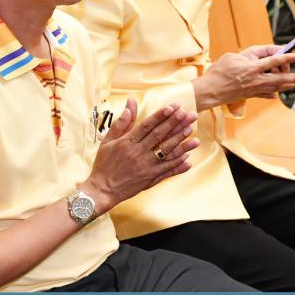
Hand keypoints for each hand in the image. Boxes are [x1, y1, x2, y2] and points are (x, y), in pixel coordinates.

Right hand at [83, 98, 199, 210]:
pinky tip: (189, 156)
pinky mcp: (150, 178)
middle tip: (189, 114)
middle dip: (176, 123)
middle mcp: (138, 153)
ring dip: (181, 141)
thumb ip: (121, 123)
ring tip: (192, 130)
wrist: (102, 190)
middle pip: (160, 135)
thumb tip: (130, 104)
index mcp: (127, 142)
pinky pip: (167, 170)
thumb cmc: (104, 164)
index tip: (173, 107)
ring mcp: (146, 166)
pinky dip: (178, 164)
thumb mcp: (107, 141)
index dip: (161, 116)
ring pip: (166, 152)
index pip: (147, 125)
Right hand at [192, 44, 294, 110]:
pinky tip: (276, 94)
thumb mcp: (233, 56)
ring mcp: (254, 90)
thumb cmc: (218, 72)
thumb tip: (262, 56)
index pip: (274, 61)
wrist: (209, 91)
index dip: (287, 58)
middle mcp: (256, 80)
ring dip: (286, 85)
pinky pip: (265, 95)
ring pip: (275, 88)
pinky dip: (272, 94)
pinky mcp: (249, 96)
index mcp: (253, 68)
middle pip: (280, 79)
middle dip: (294, 78)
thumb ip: (249, 54)